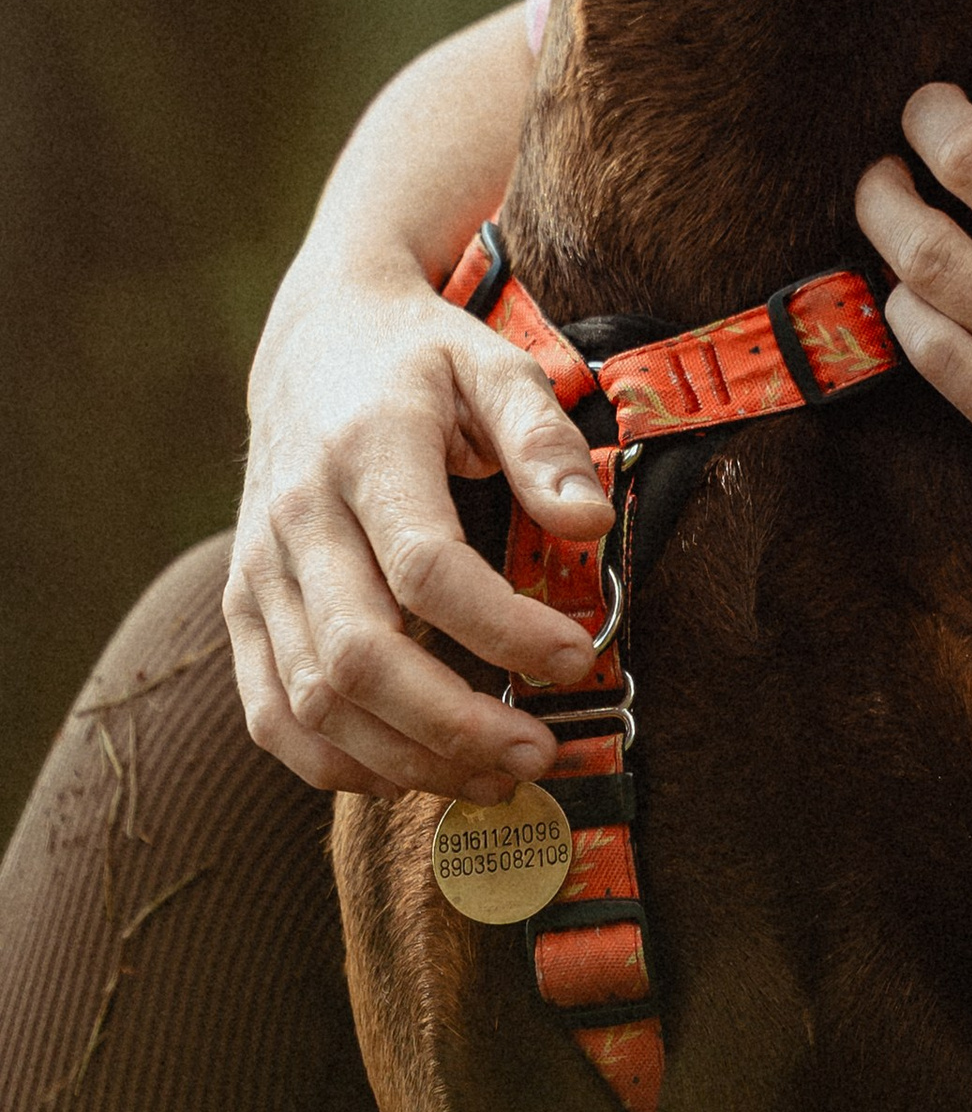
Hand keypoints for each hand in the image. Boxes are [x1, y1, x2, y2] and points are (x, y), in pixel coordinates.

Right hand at [226, 251, 613, 802]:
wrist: (316, 334)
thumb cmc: (421, 356)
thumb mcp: (496, 365)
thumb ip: (543, 443)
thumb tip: (590, 528)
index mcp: (368, 449)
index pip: (427, 566)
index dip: (503, 628)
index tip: (574, 658)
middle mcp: (299, 515)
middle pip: (360, 655)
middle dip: (454, 724)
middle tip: (538, 753)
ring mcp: (259, 566)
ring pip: (313, 699)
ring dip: (405, 758)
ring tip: (493, 776)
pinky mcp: (242, 604)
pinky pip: (269, 713)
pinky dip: (333, 763)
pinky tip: (408, 773)